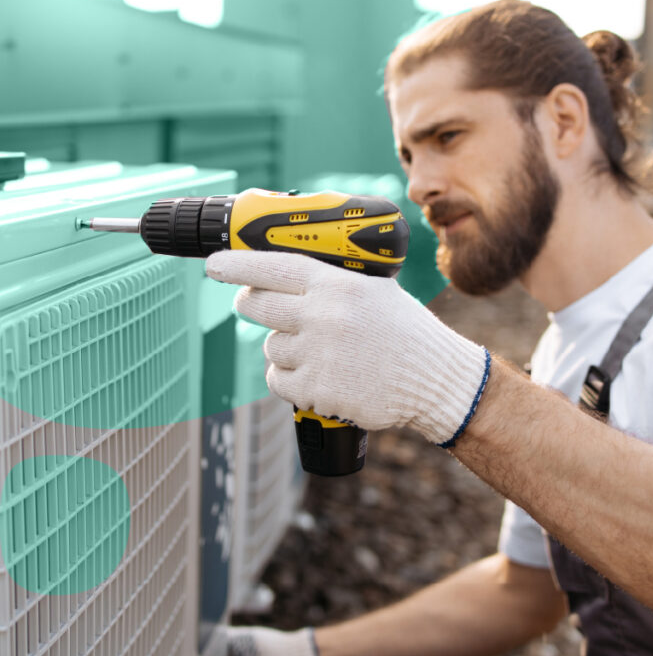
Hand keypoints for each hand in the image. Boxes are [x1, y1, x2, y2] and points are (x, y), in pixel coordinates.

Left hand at [206, 251, 489, 445]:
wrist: (434, 379)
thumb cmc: (406, 332)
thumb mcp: (374, 290)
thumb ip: (330, 281)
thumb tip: (281, 276)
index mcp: (337, 284)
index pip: (272, 266)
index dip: (236, 264)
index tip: (214, 265)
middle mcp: (323, 316)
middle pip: (257, 306)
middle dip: (250, 305)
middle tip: (253, 305)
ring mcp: (318, 354)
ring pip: (271, 347)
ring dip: (286, 349)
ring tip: (321, 352)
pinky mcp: (317, 390)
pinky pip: (279, 380)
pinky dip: (291, 379)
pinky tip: (319, 375)